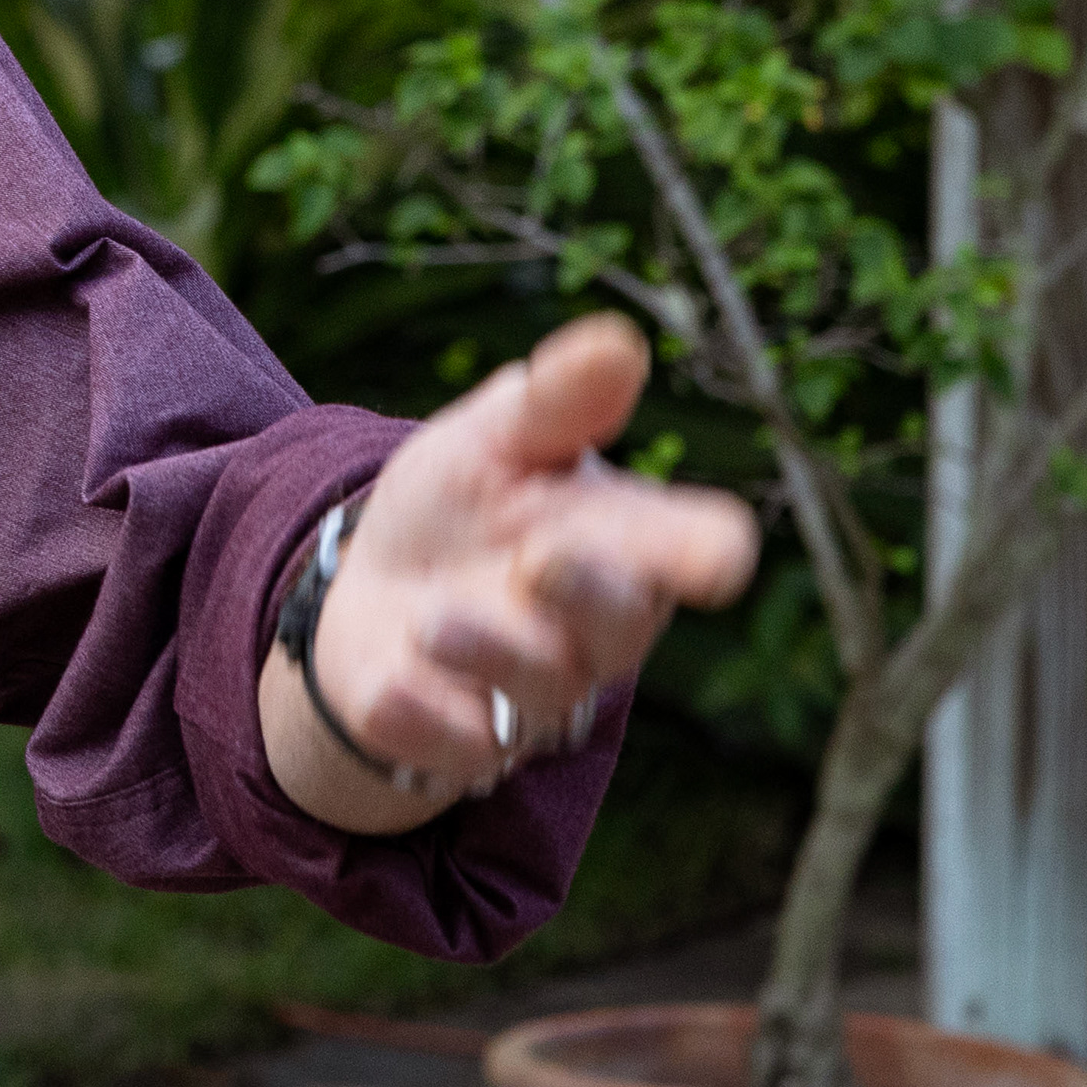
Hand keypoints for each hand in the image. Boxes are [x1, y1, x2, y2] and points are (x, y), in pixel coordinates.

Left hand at [264, 314, 759, 831]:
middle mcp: (593, 630)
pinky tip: (392, 686)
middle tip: (546, 559)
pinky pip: (455, 744)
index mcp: (624, 544)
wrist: (366, 591)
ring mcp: (532, 694)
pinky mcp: (461, 743)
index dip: (706, 553)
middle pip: (620, 627)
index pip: (693, 551)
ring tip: (437, 619)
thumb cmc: (458, 508)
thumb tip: (618, 342)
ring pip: (539, 690)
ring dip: (491, 652)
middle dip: (589, 594)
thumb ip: (554, 402)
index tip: (720, 554)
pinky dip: (422, 716)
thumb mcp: (492, 440)